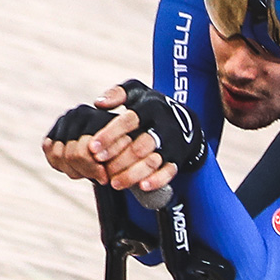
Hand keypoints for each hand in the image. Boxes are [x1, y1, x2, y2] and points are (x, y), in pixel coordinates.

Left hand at [40, 84, 189, 197]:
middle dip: (118, 159)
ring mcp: (172, 144)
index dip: (110, 135)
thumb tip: (99, 103)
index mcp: (150, 107)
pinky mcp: (178, 158)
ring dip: (132, 174)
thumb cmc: (150, 107)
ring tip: (114, 183)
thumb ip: (116, 94)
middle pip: (140, 146)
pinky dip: (156, 180)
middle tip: (100, 169)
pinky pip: (169, 172)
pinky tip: (142, 186)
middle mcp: (163, 126)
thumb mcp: (136, 92)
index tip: (93, 148)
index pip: (129, 121)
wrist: (186, 121)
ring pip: (152, 161)